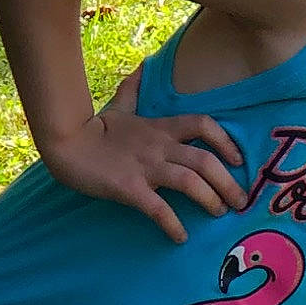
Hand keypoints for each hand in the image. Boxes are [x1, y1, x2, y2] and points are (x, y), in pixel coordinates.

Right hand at [40, 70, 248, 242]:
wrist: (65, 142)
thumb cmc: (94, 128)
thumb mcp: (119, 106)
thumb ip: (134, 90)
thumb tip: (142, 67)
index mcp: (161, 127)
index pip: (204, 125)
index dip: (226, 141)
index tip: (238, 161)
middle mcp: (159, 146)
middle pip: (205, 161)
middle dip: (228, 183)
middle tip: (240, 203)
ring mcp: (145, 167)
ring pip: (190, 182)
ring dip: (210, 200)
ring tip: (219, 214)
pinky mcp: (129, 188)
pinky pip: (159, 209)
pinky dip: (173, 225)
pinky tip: (180, 237)